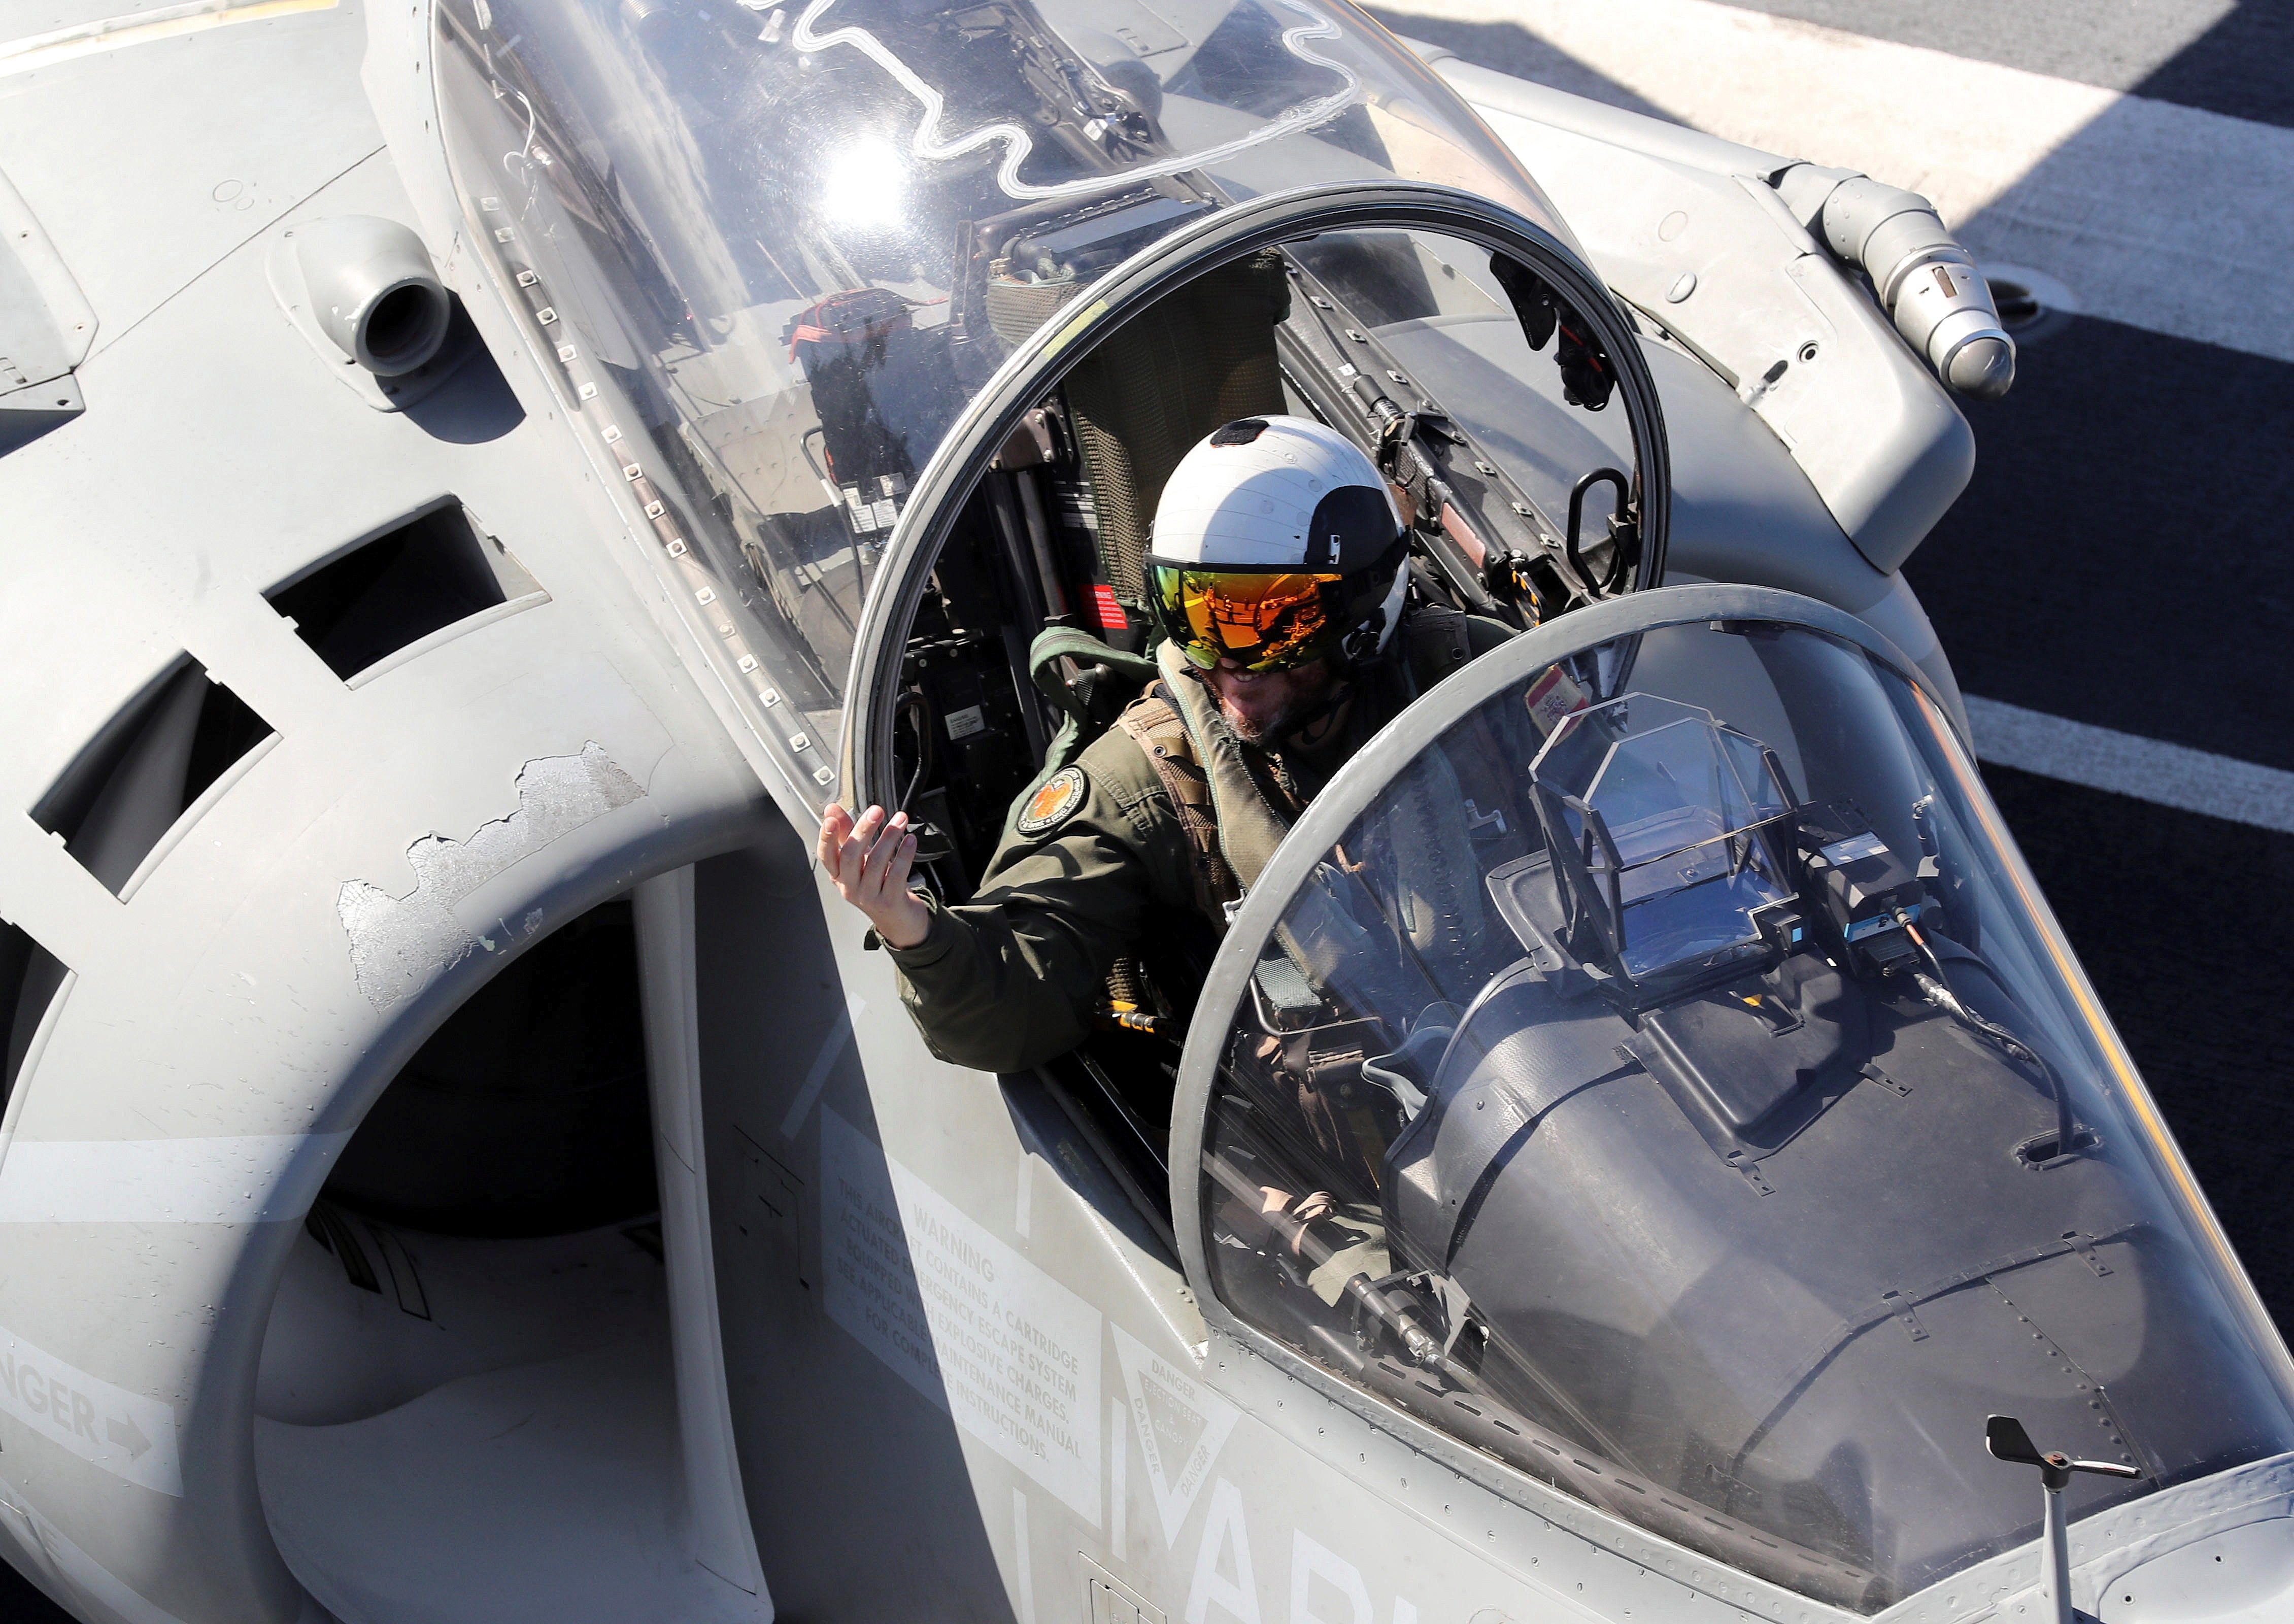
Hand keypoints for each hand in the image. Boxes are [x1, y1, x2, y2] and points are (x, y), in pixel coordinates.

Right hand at [818, 803, 929, 948]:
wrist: (896, 918)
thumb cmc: (874, 883)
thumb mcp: (858, 859)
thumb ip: (845, 833)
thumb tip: (831, 808)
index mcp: (838, 874)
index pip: (826, 855)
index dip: (826, 838)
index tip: (831, 819)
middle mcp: (849, 886)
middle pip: (851, 855)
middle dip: (863, 830)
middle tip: (877, 811)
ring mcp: (868, 896)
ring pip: (876, 863)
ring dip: (889, 837)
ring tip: (900, 820)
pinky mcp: (889, 901)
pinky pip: (896, 874)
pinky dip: (904, 855)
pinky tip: (910, 840)